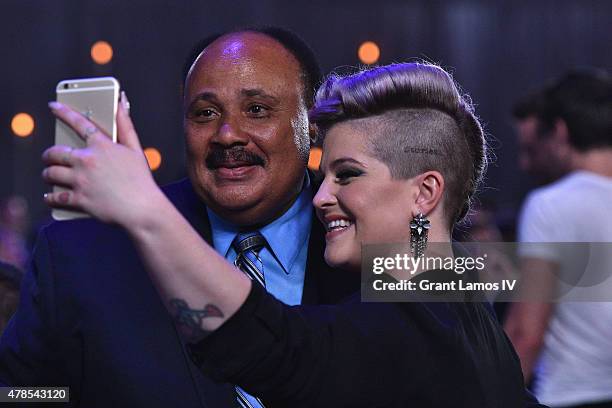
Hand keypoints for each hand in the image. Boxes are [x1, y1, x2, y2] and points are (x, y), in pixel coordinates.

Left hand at [43, 92, 165, 228]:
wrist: (142, 209)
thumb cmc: (142, 180)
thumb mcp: (136, 149)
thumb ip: (125, 125)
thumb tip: (120, 103)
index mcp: (102, 146)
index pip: (78, 123)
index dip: (63, 112)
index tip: (53, 107)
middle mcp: (88, 161)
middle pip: (56, 152)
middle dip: (49, 154)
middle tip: (49, 157)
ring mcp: (81, 180)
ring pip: (51, 173)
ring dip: (48, 174)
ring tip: (50, 176)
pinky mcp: (78, 199)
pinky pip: (55, 196)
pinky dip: (50, 197)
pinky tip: (50, 196)